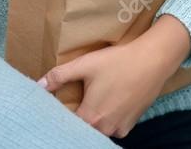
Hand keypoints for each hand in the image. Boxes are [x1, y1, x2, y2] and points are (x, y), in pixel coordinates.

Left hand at [38, 15, 190, 137]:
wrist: (152, 61)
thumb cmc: (117, 62)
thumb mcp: (84, 65)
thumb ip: (59, 76)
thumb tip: (38, 85)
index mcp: (91, 117)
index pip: (67, 122)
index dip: (61, 111)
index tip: (59, 100)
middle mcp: (106, 128)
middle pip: (83, 126)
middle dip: (77, 114)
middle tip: (76, 96)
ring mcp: (121, 128)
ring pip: (98, 127)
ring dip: (93, 116)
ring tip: (92, 97)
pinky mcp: (131, 124)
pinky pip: (112, 125)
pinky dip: (107, 117)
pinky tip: (107, 100)